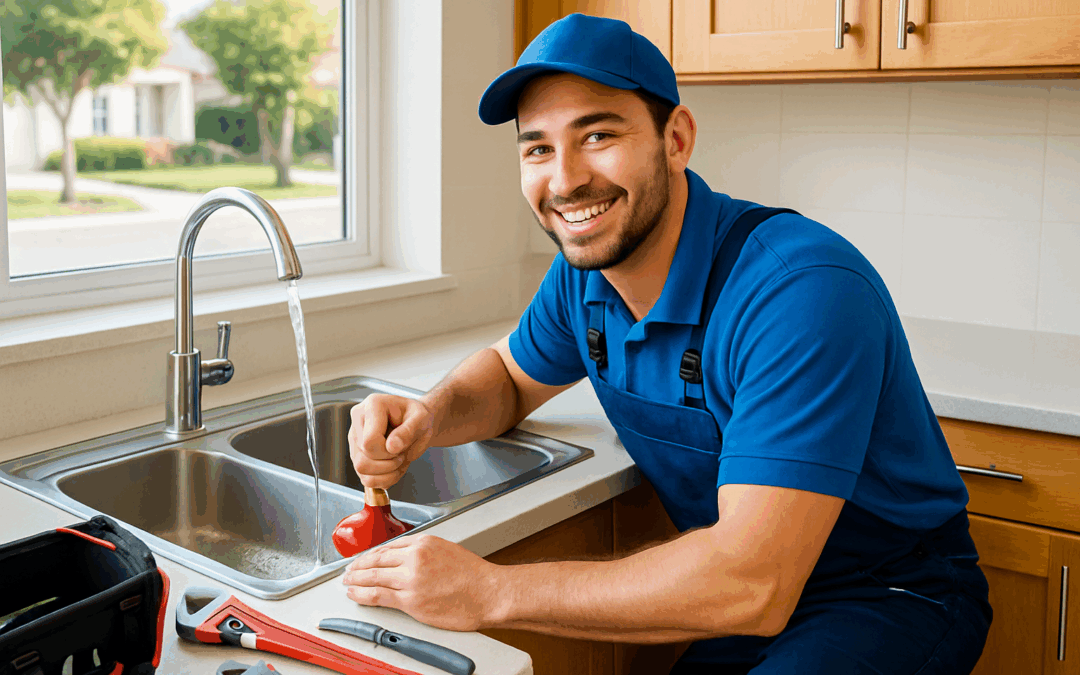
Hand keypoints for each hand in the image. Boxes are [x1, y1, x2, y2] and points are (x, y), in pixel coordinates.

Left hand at [341, 534, 502, 631]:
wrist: (489, 593)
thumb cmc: (474, 576)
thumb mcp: (447, 549)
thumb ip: (423, 552)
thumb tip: (403, 559)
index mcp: (423, 542)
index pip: (387, 546)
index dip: (370, 554)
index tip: (362, 558)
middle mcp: (414, 558)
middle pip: (375, 560)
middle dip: (357, 566)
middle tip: (347, 570)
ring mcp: (411, 580)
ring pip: (372, 577)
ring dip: (355, 580)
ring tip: (347, 582)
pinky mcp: (410, 601)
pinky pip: (378, 596)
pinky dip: (362, 595)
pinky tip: (355, 594)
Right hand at [348, 394, 435, 488]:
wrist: (416, 423)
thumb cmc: (417, 417)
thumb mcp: (422, 419)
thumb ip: (408, 431)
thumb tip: (391, 446)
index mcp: (372, 406)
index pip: (369, 442)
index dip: (388, 452)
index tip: (401, 445)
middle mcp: (358, 421)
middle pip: (363, 460)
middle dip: (388, 463)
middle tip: (402, 453)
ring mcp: (355, 439)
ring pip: (361, 470)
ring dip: (386, 473)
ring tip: (399, 460)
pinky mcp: (357, 454)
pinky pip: (365, 478)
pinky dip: (383, 479)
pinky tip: (394, 468)